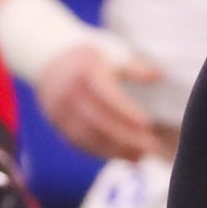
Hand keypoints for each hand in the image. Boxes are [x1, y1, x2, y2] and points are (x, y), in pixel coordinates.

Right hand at [35, 40, 164, 160]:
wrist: (47, 55)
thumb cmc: (89, 53)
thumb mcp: (110, 50)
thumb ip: (134, 66)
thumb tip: (158, 75)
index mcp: (83, 72)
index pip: (106, 96)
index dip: (126, 112)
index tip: (147, 124)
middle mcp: (68, 94)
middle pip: (98, 122)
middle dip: (127, 138)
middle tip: (153, 148)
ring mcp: (59, 112)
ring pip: (88, 137)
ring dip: (116, 150)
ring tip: (141, 157)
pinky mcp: (57, 125)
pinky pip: (79, 143)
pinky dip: (101, 152)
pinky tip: (122, 155)